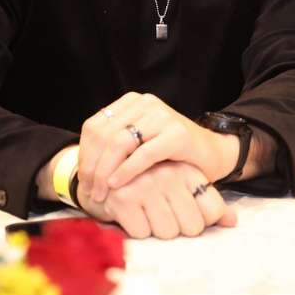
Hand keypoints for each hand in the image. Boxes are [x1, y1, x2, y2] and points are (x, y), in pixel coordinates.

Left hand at [77, 92, 237, 203]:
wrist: (212, 154)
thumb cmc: (171, 154)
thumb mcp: (138, 143)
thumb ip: (114, 145)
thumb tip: (81, 165)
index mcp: (133, 102)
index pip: (95, 126)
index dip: (84, 154)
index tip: (83, 180)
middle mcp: (146, 103)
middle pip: (105, 135)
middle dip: (93, 167)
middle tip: (90, 191)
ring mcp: (163, 116)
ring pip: (120, 143)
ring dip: (105, 171)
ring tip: (102, 192)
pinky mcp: (177, 134)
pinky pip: (142, 154)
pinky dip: (126, 171)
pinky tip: (117, 185)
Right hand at [79, 161, 236, 239]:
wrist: (109, 172)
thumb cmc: (153, 183)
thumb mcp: (185, 186)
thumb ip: (210, 205)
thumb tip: (233, 222)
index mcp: (189, 170)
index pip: (213, 211)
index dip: (201, 220)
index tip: (190, 215)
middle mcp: (170, 174)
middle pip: (193, 227)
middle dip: (179, 228)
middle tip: (165, 216)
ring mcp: (146, 184)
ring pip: (168, 233)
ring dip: (157, 230)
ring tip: (147, 212)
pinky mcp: (123, 197)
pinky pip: (142, 233)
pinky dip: (136, 228)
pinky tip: (131, 212)